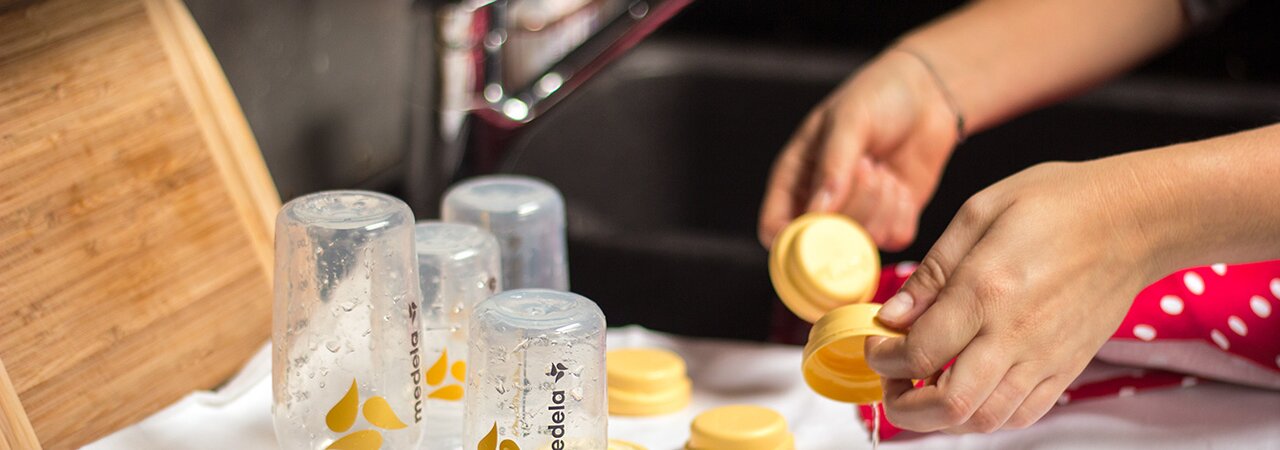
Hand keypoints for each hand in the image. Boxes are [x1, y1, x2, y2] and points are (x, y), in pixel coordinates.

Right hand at [758, 49, 958, 250]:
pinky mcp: (891, 220)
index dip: (791, 240)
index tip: (821, 222)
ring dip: (880, 207)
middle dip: (853, 207)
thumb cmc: (878, 96)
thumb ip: (834, 165)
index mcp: (794, 178)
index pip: (775, 228)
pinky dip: (902, 215)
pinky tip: (901, 185)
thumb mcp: (850, 119)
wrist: (928, 93)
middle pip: (824, 241)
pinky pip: (894, 240)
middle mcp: (822, 203)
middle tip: (869, 167)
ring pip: (862, 242)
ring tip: (884, 171)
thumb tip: (820, 211)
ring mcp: (857, 214)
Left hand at [864, 158, 1165, 432]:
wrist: (1134, 219)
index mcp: (986, 291)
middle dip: (904, 407)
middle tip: (890, 383)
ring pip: (984, 420)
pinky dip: (985, 415)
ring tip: (923, 389)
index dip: (882, 359)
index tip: (874, 345)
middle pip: (949, 405)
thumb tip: (891, 316)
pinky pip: (1020, 415)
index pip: (918, 353)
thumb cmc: (1057, 204)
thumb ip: (932, 272)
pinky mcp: (1066, 368)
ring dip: (941, 417)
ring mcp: (1045, 358)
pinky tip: (969, 389)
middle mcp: (1015, 334)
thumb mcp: (979, 213)